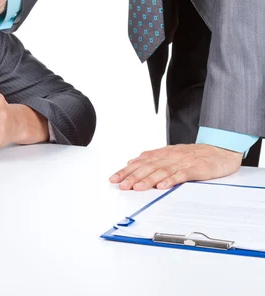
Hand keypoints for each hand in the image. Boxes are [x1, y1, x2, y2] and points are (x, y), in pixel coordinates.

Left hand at [109, 144, 242, 190]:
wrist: (222, 149)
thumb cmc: (196, 154)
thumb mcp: (172, 154)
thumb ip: (153, 158)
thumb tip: (132, 162)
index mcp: (164, 153)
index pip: (141, 162)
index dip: (127, 171)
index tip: (114, 179)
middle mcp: (171, 156)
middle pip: (149, 167)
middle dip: (133, 176)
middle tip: (122, 186)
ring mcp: (183, 162)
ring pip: (162, 171)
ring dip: (148, 180)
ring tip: (137, 188)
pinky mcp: (197, 168)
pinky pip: (182, 174)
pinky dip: (171, 180)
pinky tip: (162, 186)